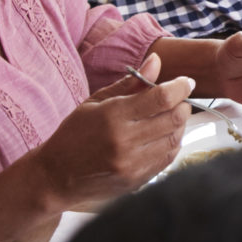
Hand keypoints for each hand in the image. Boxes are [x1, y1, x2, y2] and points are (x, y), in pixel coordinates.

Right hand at [24, 54, 193, 210]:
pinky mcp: (137, 180)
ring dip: (179, 124)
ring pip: (175, 138)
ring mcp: (132, 164)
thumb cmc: (74, 134)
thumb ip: (129, 83)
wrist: (56, 177)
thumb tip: (156, 60)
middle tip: (179, 99)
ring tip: (169, 116)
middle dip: (183, 104)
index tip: (186, 82)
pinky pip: (168, 158)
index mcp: (113, 116)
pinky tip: (163, 136)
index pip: (161, 98)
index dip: (180, 87)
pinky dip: (172, 143)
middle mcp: (125, 141)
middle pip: (174, 118)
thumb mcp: (95, 103)